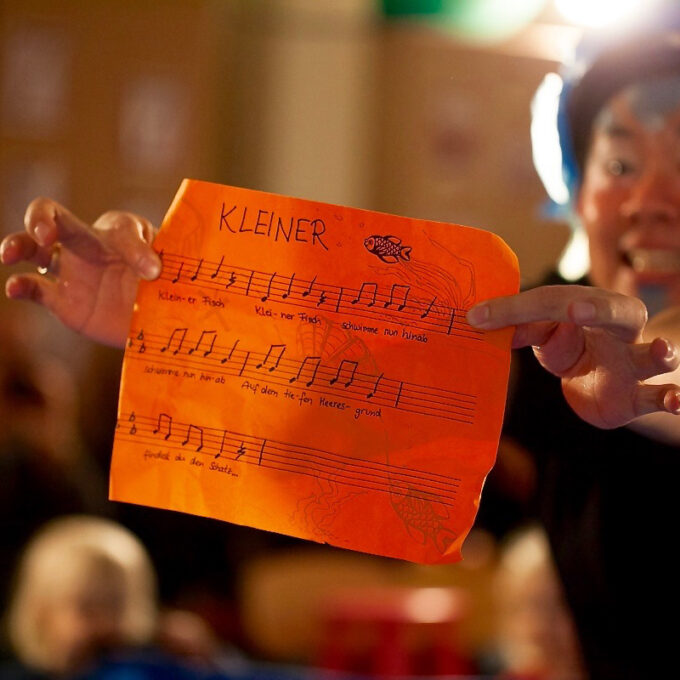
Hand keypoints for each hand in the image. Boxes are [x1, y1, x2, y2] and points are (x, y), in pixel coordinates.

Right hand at [1, 198, 160, 347]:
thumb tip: (152, 269)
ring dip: (18, 245)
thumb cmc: (166, 284)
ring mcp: (72, 272)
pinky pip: (34, 288)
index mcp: (119, 233)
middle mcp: (89, 246)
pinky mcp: (63, 300)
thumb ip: (158, 263)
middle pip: (55, 218)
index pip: (118, 226)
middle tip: (44, 233)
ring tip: (9, 253)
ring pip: (34, 249)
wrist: (158, 318)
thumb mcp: (168, 268)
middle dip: (41, 219)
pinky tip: (14, 288)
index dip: (136, 248)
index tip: (153, 271)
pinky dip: (20, 286)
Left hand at [467, 285, 679, 428]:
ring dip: (659, 354)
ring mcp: (632, 362)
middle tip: (575, 310)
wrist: (602, 379)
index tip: (478, 317)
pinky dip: (671, 397)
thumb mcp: (543, 335)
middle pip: (617, 312)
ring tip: (661, 352)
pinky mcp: (638, 396)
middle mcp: (617, 329)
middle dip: (598, 310)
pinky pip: (658, 396)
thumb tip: (479, 320)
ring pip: (653, 355)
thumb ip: (520, 328)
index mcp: (586, 307)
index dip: (515, 309)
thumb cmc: (571, 346)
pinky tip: (675, 401)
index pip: (549, 302)